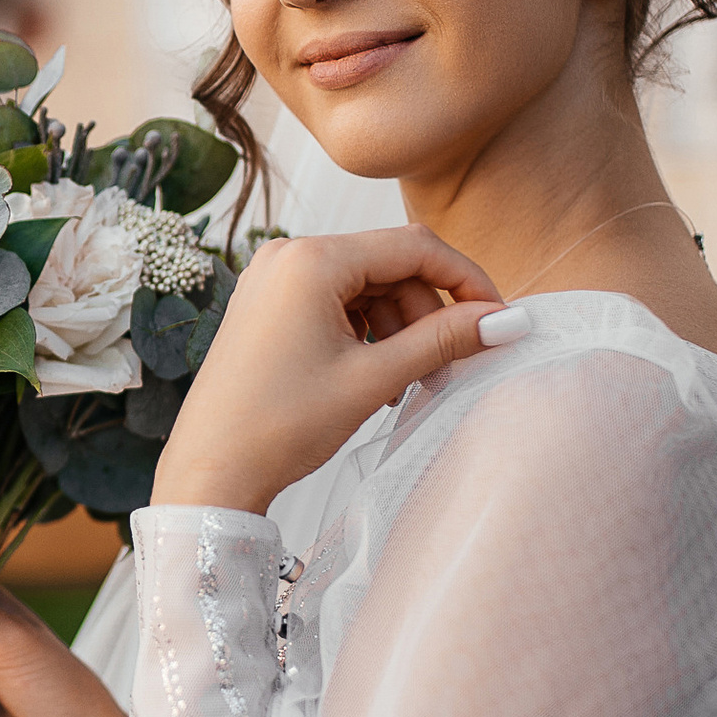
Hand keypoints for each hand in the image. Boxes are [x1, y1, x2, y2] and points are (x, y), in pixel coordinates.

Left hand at [156, 225, 516, 514]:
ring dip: (400, 326)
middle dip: (428, 312)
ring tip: (410, 380)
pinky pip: (336, 301)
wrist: (210, 470)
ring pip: (366, 285)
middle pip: (390, 265)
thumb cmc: (279, 426)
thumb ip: (443, 340)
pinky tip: (377, 375)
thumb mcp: (373, 379)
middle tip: (449, 365)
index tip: (497, 318)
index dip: (466, 280)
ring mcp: (273, 279)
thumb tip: (505, 320)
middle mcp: (287, 256)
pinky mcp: (268, 305)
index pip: (415, 247)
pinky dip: (367, 331)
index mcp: (310, 260)